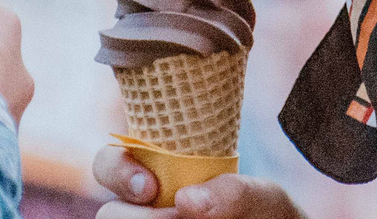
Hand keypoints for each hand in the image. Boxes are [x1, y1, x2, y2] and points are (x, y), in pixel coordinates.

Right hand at [90, 146, 304, 217]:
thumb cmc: (268, 216)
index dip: (118, 170)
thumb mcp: (265, 199)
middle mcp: (146, 206)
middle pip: (108, 211)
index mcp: (160, 172)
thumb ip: (238, 193)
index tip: (150, 187)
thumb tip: (186, 200)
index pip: (111, 162)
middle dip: (133, 216)